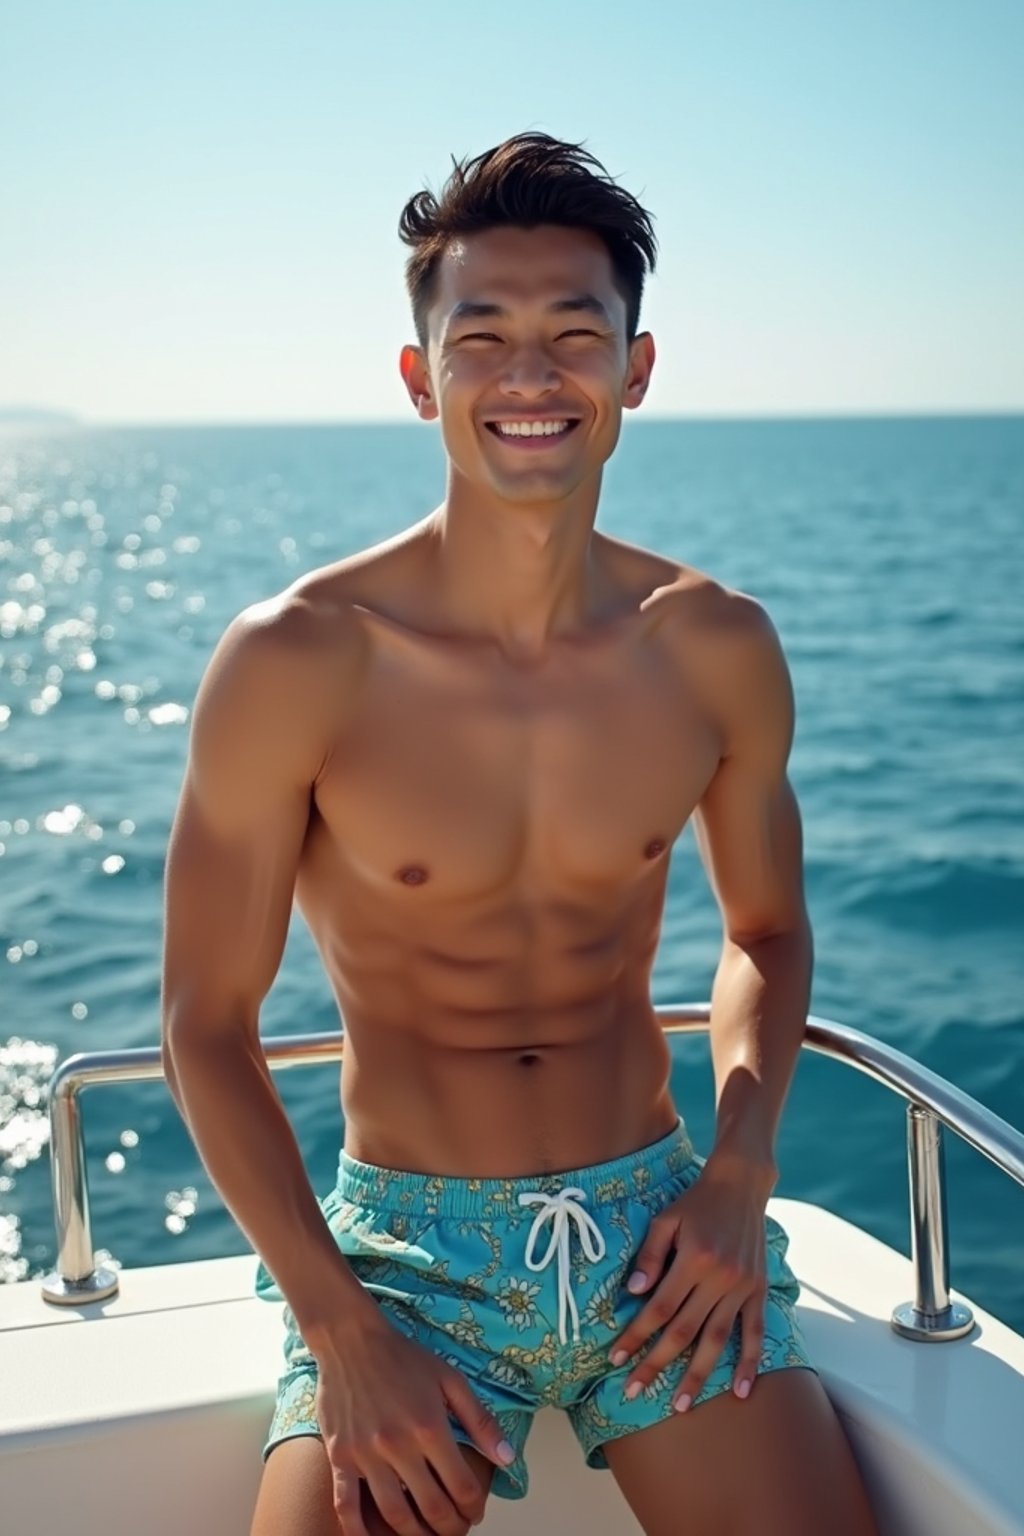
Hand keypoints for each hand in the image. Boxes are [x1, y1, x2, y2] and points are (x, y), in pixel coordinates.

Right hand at [313, 1312, 514, 1535]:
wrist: (351, 1340)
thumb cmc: (403, 1358)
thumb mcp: (450, 1379)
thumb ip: (480, 1420)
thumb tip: (507, 1457)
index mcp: (430, 1427)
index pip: (462, 1486)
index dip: (474, 1508)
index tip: (477, 1513)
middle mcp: (398, 1446)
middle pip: (432, 1508)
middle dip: (451, 1527)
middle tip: (456, 1529)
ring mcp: (366, 1455)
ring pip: (394, 1514)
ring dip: (415, 1535)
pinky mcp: (340, 1457)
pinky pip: (347, 1506)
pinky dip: (359, 1531)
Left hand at [607, 1152, 772, 1411]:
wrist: (741, 1184)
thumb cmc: (696, 1201)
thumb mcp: (665, 1219)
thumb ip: (649, 1256)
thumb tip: (633, 1293)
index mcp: (693, 1259)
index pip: (658, 1308)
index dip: (636, 1336)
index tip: (616, 1360)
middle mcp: (719, 1277)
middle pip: (683, 1331)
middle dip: (656, 1365)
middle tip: (634, 1393)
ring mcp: (742, 1286)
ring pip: (717, 1339)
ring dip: (698, 1375)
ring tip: (680, 1405)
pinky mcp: (758, 1289)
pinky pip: (755, 1331)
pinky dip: (750, 1362)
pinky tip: (741, 1391)